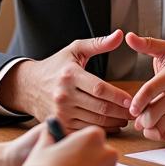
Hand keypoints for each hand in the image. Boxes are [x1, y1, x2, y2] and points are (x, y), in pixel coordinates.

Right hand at [0, 29, 132, 130]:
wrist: (28, 86)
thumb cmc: (56, 66)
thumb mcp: (74, 49)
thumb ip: (98, 43)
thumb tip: (120, 35)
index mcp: (70, 75)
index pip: (99, 88)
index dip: (118, 96)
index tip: (132, 99)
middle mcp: (64, 95)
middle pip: (99, 107)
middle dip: (121, 112)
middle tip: (135, 112)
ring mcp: (61, 112)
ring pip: (94, 121)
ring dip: (114, 122)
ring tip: (126, 119)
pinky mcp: (60, 124)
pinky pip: (85, 130)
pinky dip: (101, 130)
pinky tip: (112, 126)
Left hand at [126, 32, 164, 139]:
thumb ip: (147, 44)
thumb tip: (129, 36)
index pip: (151, 89)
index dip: (138, 101)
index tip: (131, 107)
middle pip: (151, 114)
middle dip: (140, 116)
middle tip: (137, 112)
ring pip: (156, 126)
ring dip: (145, 124)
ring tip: (145, 116)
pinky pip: (163, 135)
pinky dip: (154, 132)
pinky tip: (154, 123)